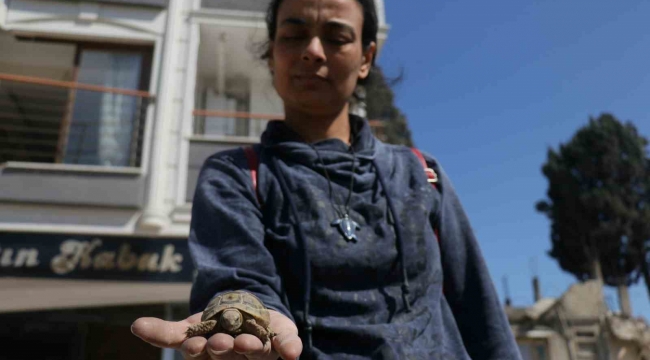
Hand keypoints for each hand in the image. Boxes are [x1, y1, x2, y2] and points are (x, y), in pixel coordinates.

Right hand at [131, 310, 301, 359]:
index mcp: (212, 354)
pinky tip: (293, 352)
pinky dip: (291, 347)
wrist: (245, 315)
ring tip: (249, 343)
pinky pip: (287, 344)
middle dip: (225, 349)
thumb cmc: (213, 328)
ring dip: (253, 349)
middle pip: (229, 355)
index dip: (200, 350)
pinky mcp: (281, 339)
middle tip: (222, 343)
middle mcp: (235, 357)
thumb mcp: (188, 330)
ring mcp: (260, 351)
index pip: (203, 354)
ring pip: (256, 352)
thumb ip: (164, 332)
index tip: (196, 346)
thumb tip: (134, 325)